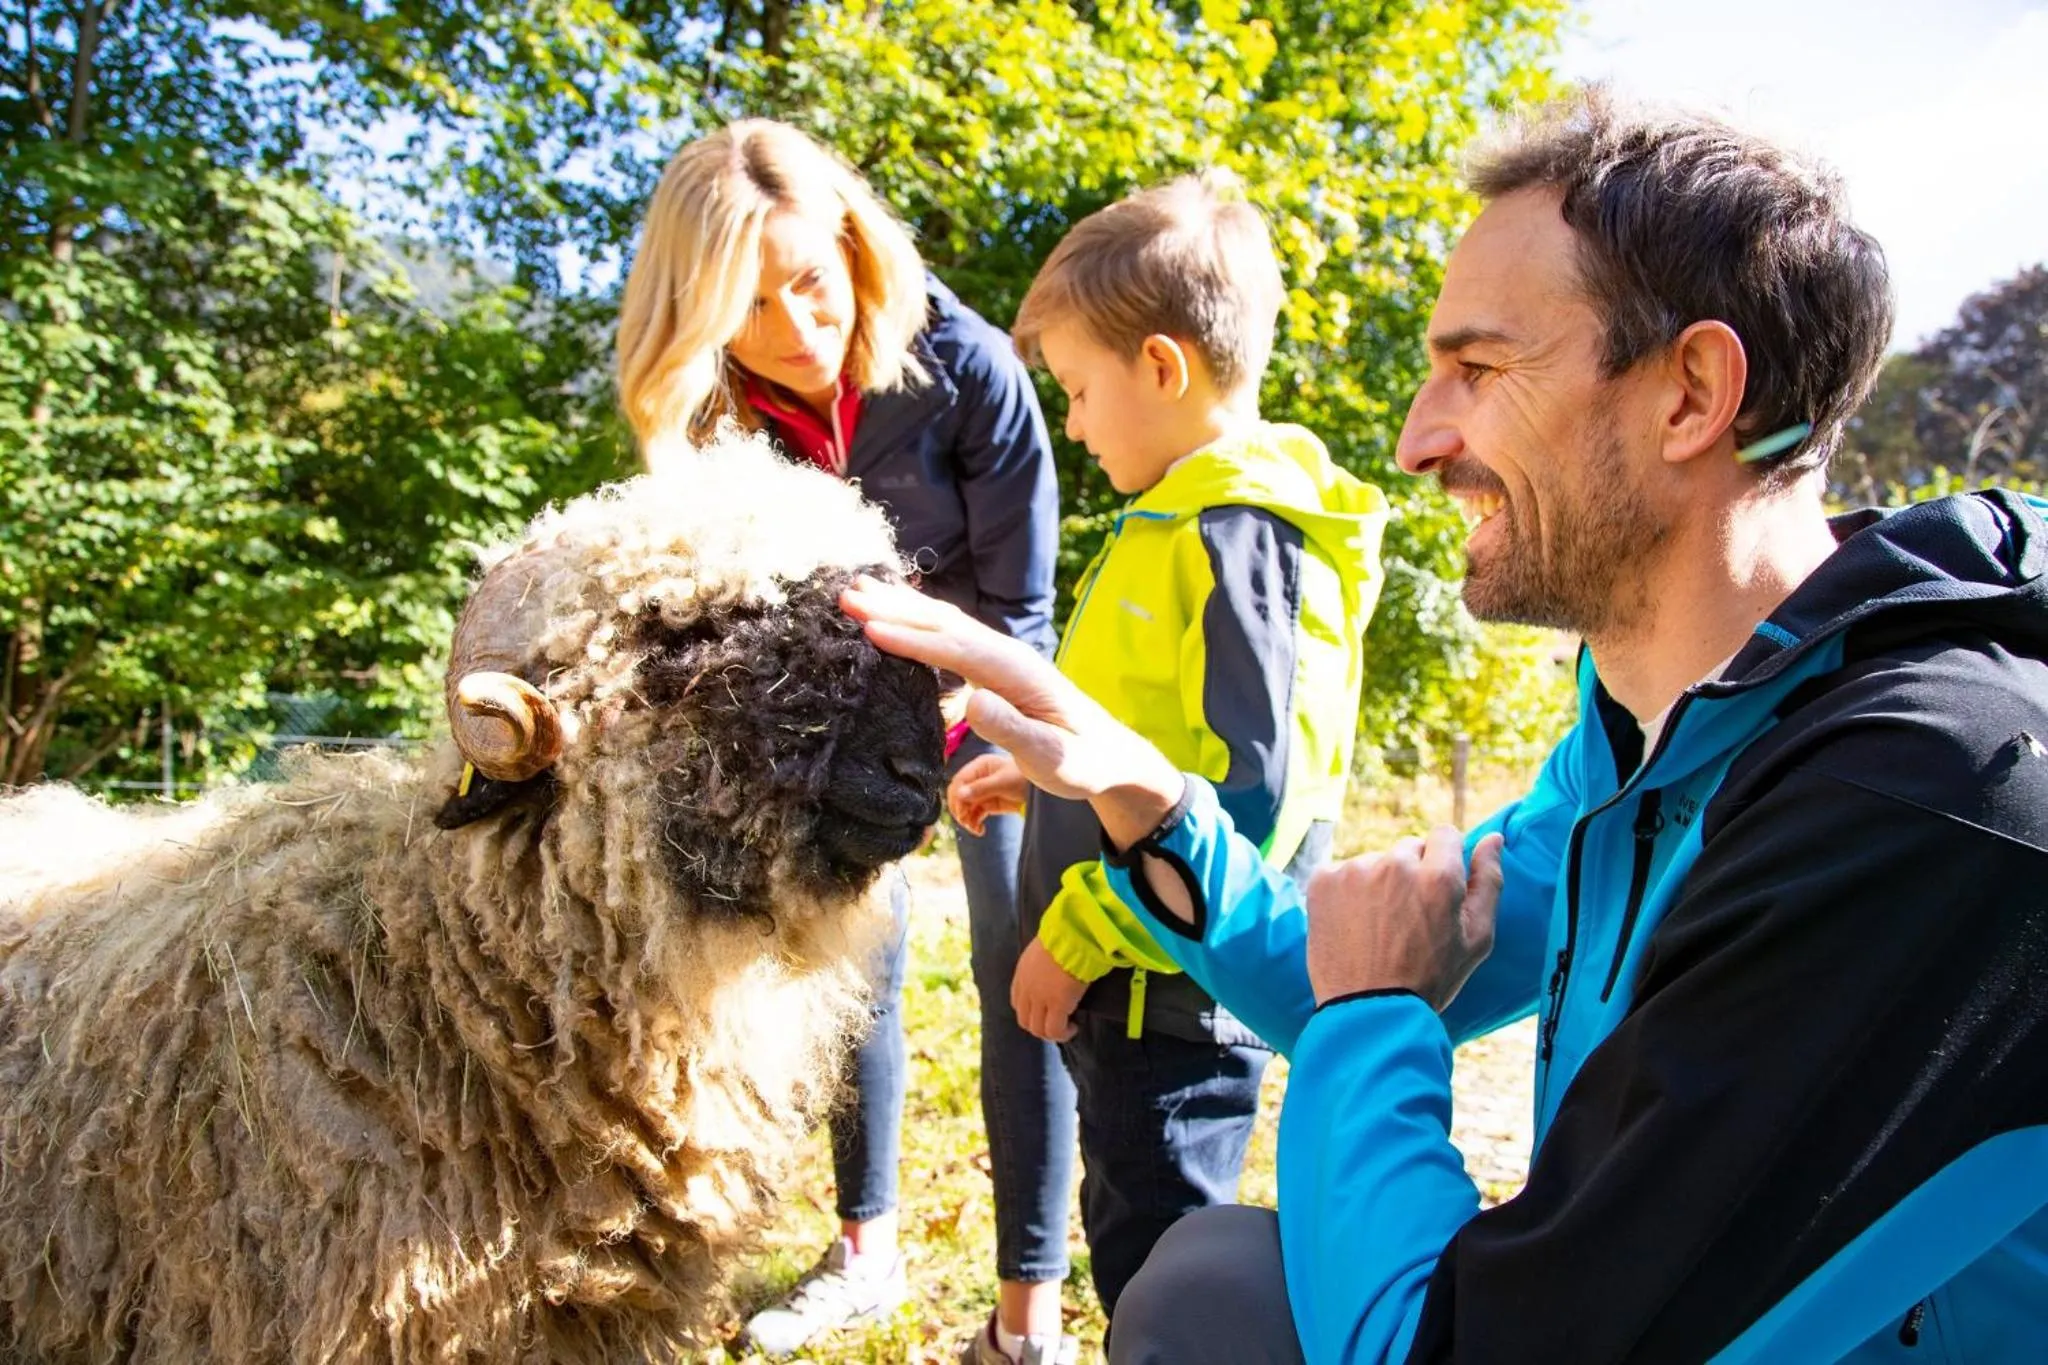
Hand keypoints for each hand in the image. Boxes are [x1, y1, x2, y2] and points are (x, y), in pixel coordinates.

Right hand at [841, 577, 1181, 848]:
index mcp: (1017, 672)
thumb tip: (972, 702)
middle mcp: (1007, 654)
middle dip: (895, 607)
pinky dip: (917, 618)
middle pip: (944, 622)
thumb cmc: (1082, 762)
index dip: (912, 639)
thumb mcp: (1052, 759)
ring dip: (900, 605)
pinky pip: (948, 635)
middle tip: (846, 594)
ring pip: (944, 622)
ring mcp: (1000, 656)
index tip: (868, 629)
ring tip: (857, 592)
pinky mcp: (993, 665)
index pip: (956, 649)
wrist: (1110, 755)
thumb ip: (1013, 731)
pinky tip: (893, 614)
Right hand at [947, 753, 1026, 835]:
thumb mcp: (1003, 782)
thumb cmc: (1024, 779)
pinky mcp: (988, 804)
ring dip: (966, 818)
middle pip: (959, 794)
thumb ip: (981, 788)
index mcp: (980, 766)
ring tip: (973, 828)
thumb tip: (960, 794)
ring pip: (965, 806)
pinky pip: (974, 814)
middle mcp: (978, 778)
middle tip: (965, 821)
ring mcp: (982, 792)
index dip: (957, 796)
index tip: (961, 811)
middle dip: (960, 808)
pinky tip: (980, 830)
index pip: (960, 780)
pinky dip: (974, 823)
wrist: (1040, 792)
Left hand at [1012, 937, 1087, 1042]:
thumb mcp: (1045, 948)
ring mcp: (1040, 998)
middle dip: (1039, 1027)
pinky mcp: (1057, 1004)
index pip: (1017, 1002)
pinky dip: (1063, 1034)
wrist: (1073, 936)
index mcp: (1022, 973)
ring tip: (1067, 1027)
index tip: (1045, 1011)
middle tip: (1057, 1023)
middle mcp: (1026, 989)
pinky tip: (1073, 1027)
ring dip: (1051, 1033)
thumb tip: (1055, 967)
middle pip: (1025, 1020)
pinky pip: (1055, 1031)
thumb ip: (1044, 961)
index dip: (1030, 1012)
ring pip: (1038, 1029)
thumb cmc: (1065, 936)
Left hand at [1305, 828, 1504, 1010]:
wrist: (1369, 1011)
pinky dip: (1346, 893)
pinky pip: (1341, 873)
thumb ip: (1488, 882)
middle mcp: (1396, 864)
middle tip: (1407, 919)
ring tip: (1378, 929)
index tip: (1435, 888)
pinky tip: (1353, 926)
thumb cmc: (1431, 978)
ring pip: (1375, 862)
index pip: (1444, 834)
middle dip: (1412, 874)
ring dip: (1378, 884)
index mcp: (1439, 876)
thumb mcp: (1477, 938)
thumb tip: (1493, 837)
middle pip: (1409, 848)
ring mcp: (1356, 870)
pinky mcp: (1323, 880)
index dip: (1443, 860)